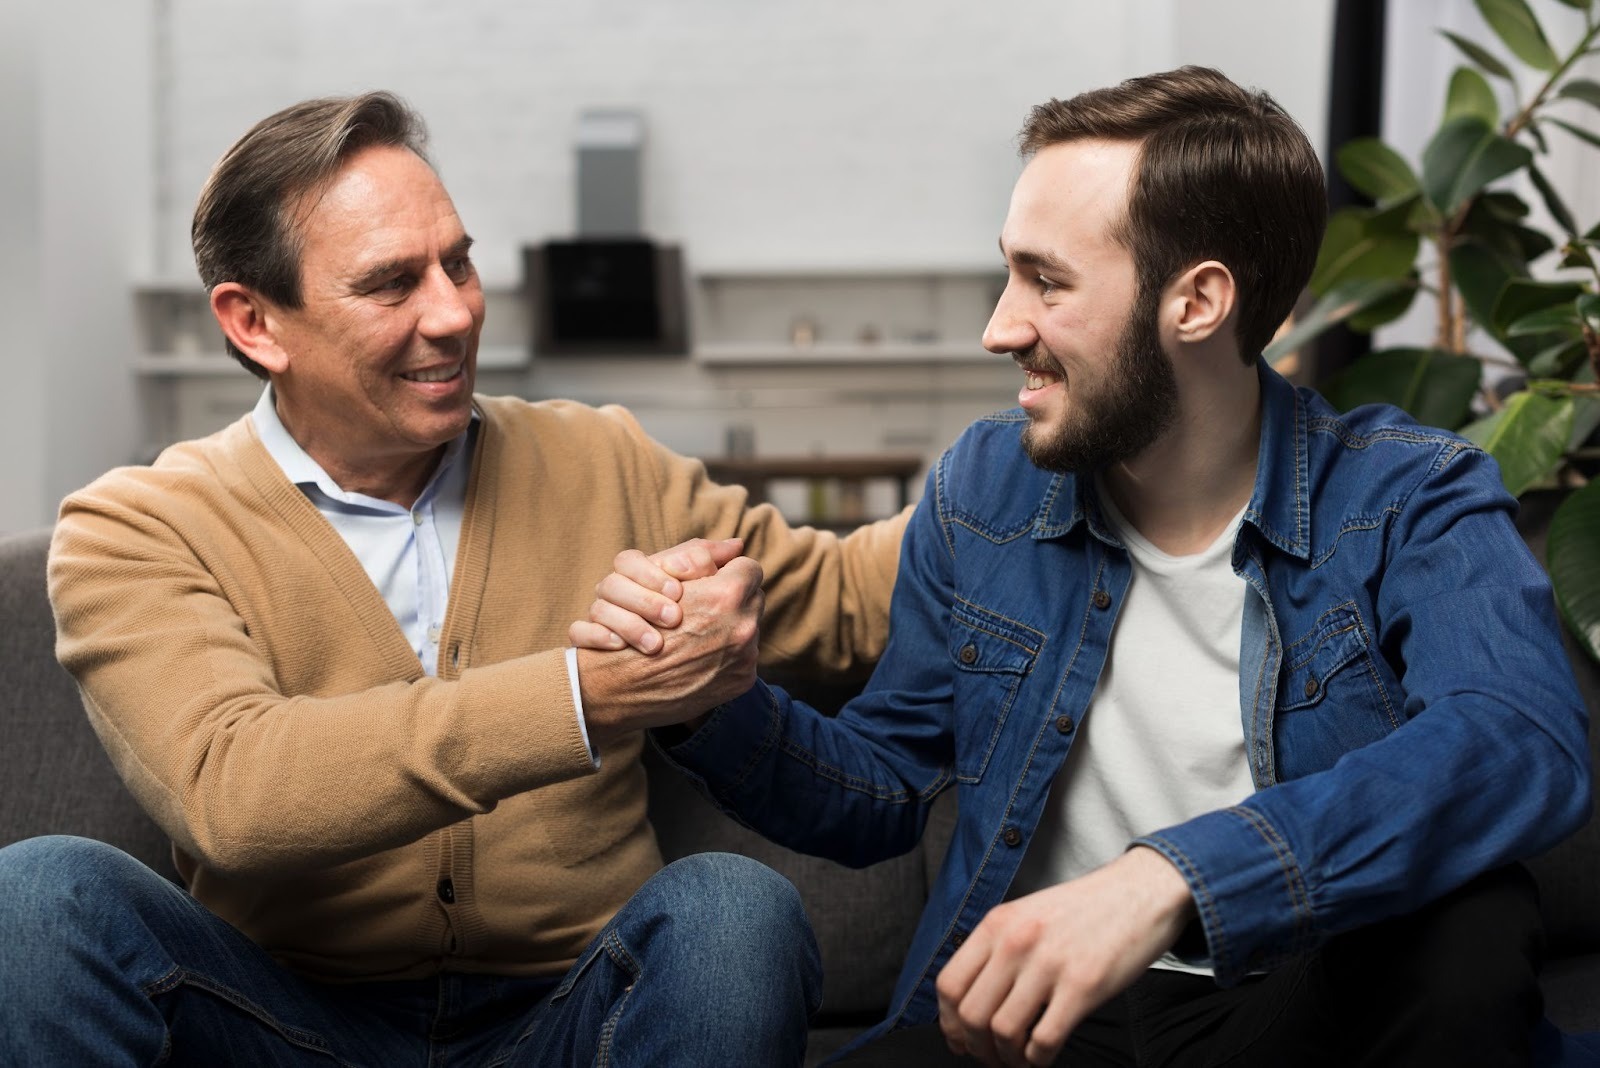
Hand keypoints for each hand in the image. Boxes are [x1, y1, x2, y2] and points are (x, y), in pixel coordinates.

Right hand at [575, 556, 764, 742]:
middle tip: (706, 607)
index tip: (713, 581)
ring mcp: (746, 656)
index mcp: (726, 595)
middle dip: (732, 599)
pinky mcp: (743, 680)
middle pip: (753, 597)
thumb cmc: (633, 624)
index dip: (728, 572)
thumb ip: (700, 555)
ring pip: (750, 626)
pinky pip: (745, 655)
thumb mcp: (659, 576)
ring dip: (730, 626)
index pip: (748, 568)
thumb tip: (736, 545)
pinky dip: (727, 653)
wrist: (623, 687)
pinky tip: (701, 656)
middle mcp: (743, 626)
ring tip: (701, 633)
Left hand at [936, 847, 1195, 1066]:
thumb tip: (972, 999)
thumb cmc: (1084, 910)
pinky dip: (1038, 1059)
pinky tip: (1042, 1057)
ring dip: (1006, 1058)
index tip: (959, 1040)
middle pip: (971, 1015)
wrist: (1140, 891)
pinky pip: (1044, 1040)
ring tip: (1017, 1060)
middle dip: (976, 1047)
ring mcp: (1049, 964)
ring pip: (1004, 1032)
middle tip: (989, 1057)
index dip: (948, 1023)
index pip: (949, 984)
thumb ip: (997, 949)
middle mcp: (1016, 942)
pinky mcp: (1083, 986)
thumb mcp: (1027, 914)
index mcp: (997, 924)